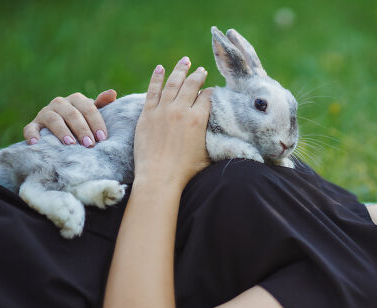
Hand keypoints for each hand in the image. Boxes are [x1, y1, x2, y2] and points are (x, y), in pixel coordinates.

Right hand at [23, 89, 116, 146]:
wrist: (63, 129)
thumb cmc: (84, 121)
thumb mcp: (93, 113)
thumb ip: (102, 104)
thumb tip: (112, 93)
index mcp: (77, 99)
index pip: (89, 108)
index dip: (96, 123)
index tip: (102, 138)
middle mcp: (60, 103)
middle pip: (72, 114)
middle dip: (82, 129)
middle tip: (89, 144)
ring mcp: (45, 113)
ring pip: (53, 120)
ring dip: (62, 132)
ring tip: (70, 144)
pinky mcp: (34, 124)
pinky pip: (30, 128)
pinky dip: (32, 135)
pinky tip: (36, 143)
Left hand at [133, 56, 211, 188]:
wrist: (159, 177)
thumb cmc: (186, 172)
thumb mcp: (208, 156)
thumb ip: (216, 142)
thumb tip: (228, 139)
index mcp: (198, 119)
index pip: (207, 97)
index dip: (210, 91)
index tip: (211, 89)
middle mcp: (181, 110)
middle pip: (192, 85)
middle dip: (198, 76)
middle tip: (201, 70)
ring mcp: (162, 111)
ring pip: (173, 83)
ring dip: (180, 70)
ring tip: (185, 61)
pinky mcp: (147, 114)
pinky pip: (152, 91)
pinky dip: (156, 78)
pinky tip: (160, 69)